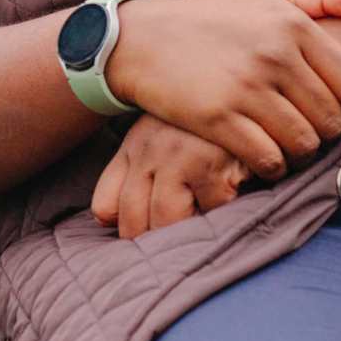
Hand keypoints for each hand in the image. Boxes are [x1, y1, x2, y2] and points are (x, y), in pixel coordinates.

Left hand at [93, 113, 248, 238]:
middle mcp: (148, 152)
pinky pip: (211, 211)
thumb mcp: (160, 139)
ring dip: (184, 231)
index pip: (105, 203)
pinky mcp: (211, 165)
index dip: (119, 230)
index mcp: (133, 148)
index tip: (136, 242)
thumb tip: (104, 219)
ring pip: (166, 220)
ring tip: (202, 225)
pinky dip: (222, 214)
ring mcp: (178, 157)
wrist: (237, 90)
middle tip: (174, 251)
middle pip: (133, 220)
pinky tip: (232, 199)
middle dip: (151, 241)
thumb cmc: (201, 123)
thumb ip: (129, 175)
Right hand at [105, 0, 340, 180]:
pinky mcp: (218, 117)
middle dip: (322, 133)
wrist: (138, 40)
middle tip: (302, 132)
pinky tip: (261, 159)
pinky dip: (271, 167)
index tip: (324, 108)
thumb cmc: (208, 17)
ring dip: (298, 154)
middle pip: (331, 120)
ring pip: (304, 143)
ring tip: (284, 147)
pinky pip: (269, 158)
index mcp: (291, 24)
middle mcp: (273, 55)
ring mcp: (245, 88)